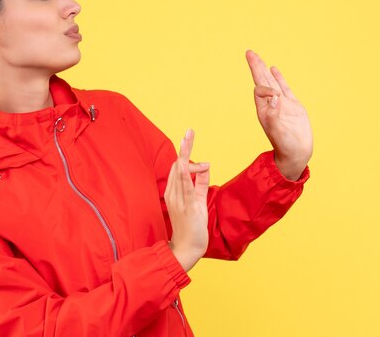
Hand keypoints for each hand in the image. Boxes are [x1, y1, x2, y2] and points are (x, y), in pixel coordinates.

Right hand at [164, 129, 209, 271]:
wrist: (187, 249)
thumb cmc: (191, 226)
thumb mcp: (198, 201)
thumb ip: (201, 183)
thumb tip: (206, 166)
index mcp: (174, 191)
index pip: (178, 167)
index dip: (184, 152)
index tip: (189, 139)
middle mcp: (174, 193)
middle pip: (177, 165)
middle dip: (184, 147)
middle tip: (190, 131)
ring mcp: (179, 199)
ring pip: (180, 172)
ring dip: (185, 153)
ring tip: (188, 137)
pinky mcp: (188, 206)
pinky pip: (186, 187)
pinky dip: (186, 174)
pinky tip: (187, 163)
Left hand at [245, 50, 312, 180]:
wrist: (297, 153)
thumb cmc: (286, 145)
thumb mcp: (279, 131)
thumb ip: (275, 115)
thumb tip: (274, 97)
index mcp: (264, 110)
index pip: (260, 90)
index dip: (266, 88)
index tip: (276, 97)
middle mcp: (271, 104)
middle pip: (261, 81)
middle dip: (256, 66)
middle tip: (249, 52)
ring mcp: (282, 104)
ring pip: (272, 81)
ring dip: (264, 69)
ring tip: (257, 56)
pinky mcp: (293, 105)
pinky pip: (284, 87)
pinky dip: (279, 78)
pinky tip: (274, 69)